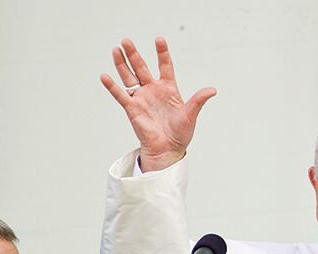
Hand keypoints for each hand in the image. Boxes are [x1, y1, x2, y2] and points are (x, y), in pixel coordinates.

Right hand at [100, 37, 216, 171]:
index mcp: (168, 88)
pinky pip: (120, 95)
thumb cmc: (180, 133)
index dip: (162, 53)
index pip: (165, 65)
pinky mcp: (132, 109)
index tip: (159, 39)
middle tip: (126, 40)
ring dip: (122, 64)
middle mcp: (153, 90)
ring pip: (129, 77)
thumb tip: (212, 90)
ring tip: (116, 50)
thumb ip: (199, 100)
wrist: (168, 149)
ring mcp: (141, 98)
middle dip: (134, 54)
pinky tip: (104, 76)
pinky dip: (112, 86)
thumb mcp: (191, 114)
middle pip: (141, 67)